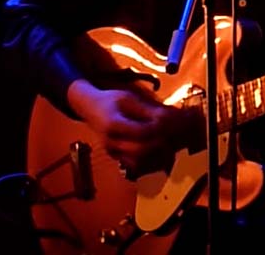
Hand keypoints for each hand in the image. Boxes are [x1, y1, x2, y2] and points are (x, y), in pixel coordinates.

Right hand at [67, 81, 186, 175]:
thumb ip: (147, 110)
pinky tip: (158, 153)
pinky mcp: (117, 158)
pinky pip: (135, 166)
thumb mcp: (128, 99)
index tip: (169, 123)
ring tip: (167, 146)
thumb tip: (168, 117)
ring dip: (155, 157)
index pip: (140, 132)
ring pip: (138, 163)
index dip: (157, 129)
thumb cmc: (111, 101)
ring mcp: (113, 153)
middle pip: (140, 150)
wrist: (92, 110)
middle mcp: (111, 142)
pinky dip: (149, 163)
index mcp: (113, 125)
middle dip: (159, 145)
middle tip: (172, 136)